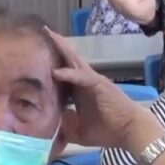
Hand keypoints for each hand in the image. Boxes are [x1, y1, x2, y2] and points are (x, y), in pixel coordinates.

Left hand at [48, 28, 146, 148]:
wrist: (130, 131)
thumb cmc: (108, 131)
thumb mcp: (79, 132)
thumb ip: (65, 127)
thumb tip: (47, 128)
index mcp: (80, 92)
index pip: (63, 74)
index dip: (50, 64)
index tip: (35, 56)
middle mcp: (85, 82)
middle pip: (68, 60)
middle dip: (56, 47)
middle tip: (42, 32)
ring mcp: (92, 81)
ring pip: (74, 61)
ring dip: (62, 49)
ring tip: (49, 35)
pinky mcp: (98, 84)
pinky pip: (81, 76)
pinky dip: (69, 73)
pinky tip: (55, 71)